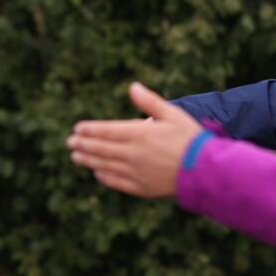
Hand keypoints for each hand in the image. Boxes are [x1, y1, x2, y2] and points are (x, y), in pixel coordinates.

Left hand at [68, 82, 202, 197]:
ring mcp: (136, 172)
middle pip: (100, 148)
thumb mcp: (172, 114)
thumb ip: (150, 102)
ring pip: (105, 165)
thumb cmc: (190, 138)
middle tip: (70, 142)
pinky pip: (117, 182)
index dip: (89, 129)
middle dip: (83, 144)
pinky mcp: (142, 188)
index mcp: (140, 134)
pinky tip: (97, 172)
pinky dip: (104, 176)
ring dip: (88, 160)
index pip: (106, 130)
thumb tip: (132, 87)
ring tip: (76, 156)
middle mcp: (134, 154)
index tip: (77, 128)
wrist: (205, 170)